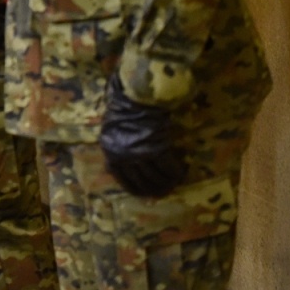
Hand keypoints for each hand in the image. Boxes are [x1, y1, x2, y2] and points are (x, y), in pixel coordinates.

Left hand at [101, 77, 186, 196]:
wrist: (136, 95)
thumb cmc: (125, 108)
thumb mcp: (114, 130)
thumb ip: (119, 146)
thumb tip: (128, 162)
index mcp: (110, 151)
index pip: (121, 177)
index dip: (134, 188)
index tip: (144, 194)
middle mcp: (122, 156)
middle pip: (140, 180)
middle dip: (154, 188)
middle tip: (165, 191)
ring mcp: (139, 154)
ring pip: (155, 176)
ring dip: (166, 182)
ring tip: (174, 183)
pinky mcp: (156, 149)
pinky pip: (167, 167)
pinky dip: (174, 172)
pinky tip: (180, 172)